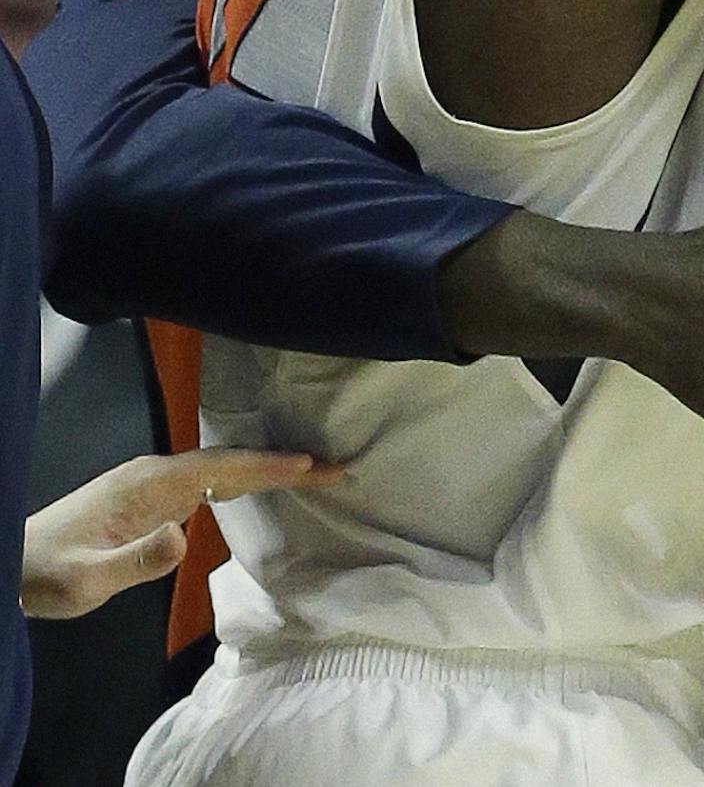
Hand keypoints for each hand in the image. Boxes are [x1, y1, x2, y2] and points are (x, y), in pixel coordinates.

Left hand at [21, 449, 341, 620]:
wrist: (9, 565)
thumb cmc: (45, 574)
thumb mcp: (85, 580)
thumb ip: (135, 560)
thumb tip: (186, 536)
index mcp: (147, 484)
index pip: (219, 468)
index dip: (266, 465)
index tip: (311, 465)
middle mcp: (154, 475)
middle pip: (228, 461)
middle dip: (281, 462)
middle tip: (332, 467)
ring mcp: (151, 486)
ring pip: (220, 468)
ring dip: (265, 468)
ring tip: (311, 473)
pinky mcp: (148, 500)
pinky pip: (206, 481)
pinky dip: (241, 479)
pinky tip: (257, 486)